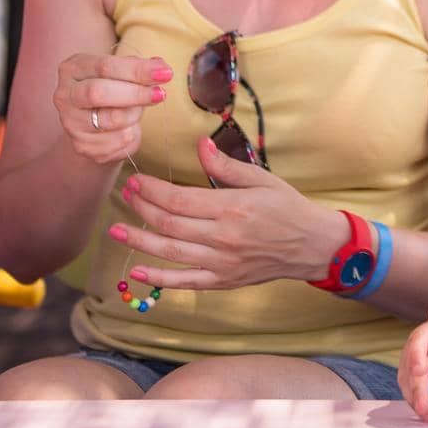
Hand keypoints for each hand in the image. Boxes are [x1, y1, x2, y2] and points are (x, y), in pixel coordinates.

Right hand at [53, 52, 172, 167]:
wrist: (94, 125)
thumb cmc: (111, 89)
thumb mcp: (120, 72)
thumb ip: (138, 67)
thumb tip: (161, 67)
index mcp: (72, 68)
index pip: (105, 66)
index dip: (137, 70)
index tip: (165, 73)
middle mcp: (64, 96)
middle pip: (99, 93)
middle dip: (135, 94)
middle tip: (160, 94)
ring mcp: (70, 123)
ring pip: (111, 120)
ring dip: (134, 115)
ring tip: (139, 110)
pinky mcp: (82, 146)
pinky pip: (118, 141)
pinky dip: (132, 133)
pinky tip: (130, 127)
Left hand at [107, 136, 346, 289]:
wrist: (311, 246)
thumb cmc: (288, 207)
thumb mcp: (262, 178)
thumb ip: (227, 166)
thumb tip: (200, 146)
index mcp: (232, 208)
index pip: (179, 200)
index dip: (152, 190)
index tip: (136, 180)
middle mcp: (223, 238)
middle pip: (169, 224)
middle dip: (142, 209)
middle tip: (125, 196)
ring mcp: (221, 263)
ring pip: (170, 253)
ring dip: (139, 241)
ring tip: (116, 231)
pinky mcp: (223, 281)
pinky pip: (185, 282)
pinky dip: (159, 278)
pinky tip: (137, 270)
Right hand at [398, 316, 427, 421]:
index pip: (419, 342)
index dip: (416, 356)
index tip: (420, 371)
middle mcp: (415, 347)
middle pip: (411, 368)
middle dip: (416, 389)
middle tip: (423, 407)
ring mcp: (411, 362)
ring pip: (407, 382)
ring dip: (415, 400)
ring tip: (427, 415)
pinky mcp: (412, 377)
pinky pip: (410, 390)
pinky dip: (416, 403)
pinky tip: (425, 414)